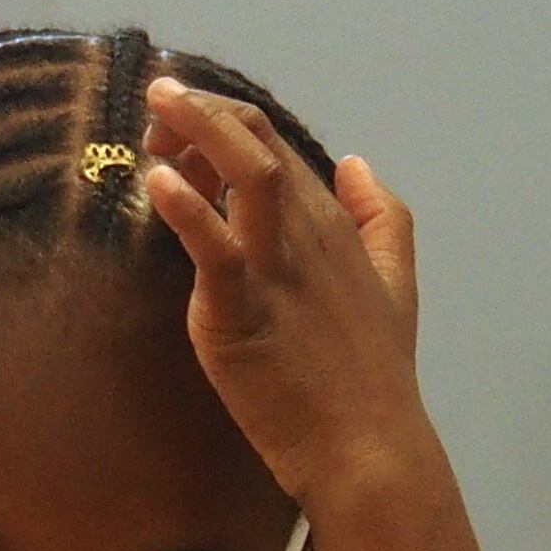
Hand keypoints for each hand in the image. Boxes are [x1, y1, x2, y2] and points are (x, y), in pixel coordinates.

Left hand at [139, 76, 437, 510]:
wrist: (369, 452)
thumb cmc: (372, 380)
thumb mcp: (396, 285)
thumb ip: (381, 219)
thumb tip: (356, 162)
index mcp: (333, 225)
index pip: (273, 147)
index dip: (223, 122)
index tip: (178, 121)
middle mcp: (309, 235)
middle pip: (255, 145)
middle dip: (202, 111)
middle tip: (156, 98)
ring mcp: (279, 273)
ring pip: (247, 174)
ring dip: (198, 132)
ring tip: (153, 114)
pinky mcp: (247, 316)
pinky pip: (217, 249)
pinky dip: (187, 209)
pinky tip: (156, 182)